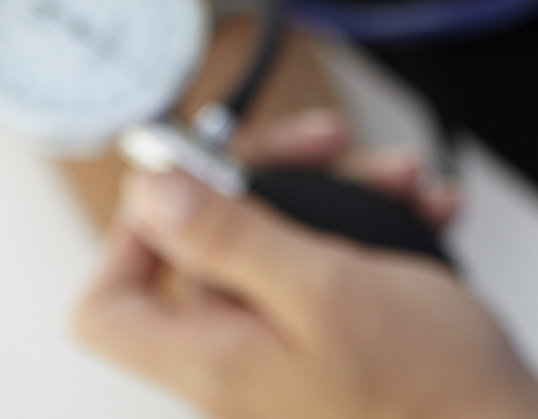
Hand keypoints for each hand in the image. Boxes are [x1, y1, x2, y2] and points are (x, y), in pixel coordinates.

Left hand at [75, 166, 537, 418]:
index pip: (107, 308)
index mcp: (214, 357)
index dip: (129, 237)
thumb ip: (231, 239)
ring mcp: (291, 357)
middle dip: (273, 179)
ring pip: (283, 246)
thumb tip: (150, 192)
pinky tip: (422, 211)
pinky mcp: (341, 347)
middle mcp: (241, 363)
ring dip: (342, 195)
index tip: (184, 182)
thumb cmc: (430, 395)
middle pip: (209, 250)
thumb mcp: (325, 288)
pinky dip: (378, 228)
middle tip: (321, 145)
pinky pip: (336, 269)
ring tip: (397, 180)